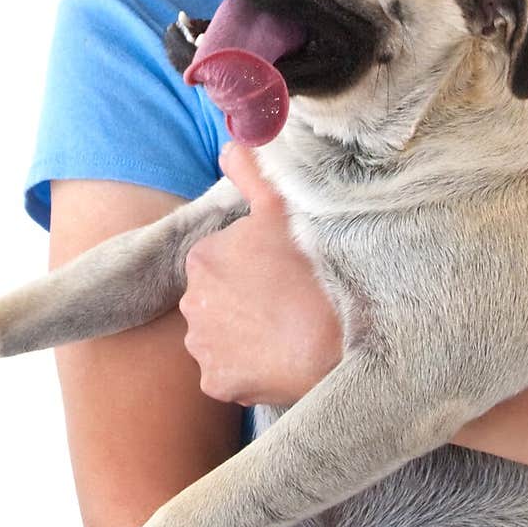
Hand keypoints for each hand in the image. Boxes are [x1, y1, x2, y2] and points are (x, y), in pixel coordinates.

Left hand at [178, 143, 343, 407]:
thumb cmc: (311, 271)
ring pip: (221, 334)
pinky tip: (276, 357)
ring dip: (244, 332)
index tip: (282, 269)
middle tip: (287, 298)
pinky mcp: (216, 382)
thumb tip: (229, 143)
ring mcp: (202, 345)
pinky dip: (248, 367)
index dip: (254, 261)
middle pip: (218, 295)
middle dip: (244, 296)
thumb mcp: (282, 207)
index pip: (223, 256)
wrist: (336, 344)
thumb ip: (251, 171)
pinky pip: (228, 371)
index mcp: (202, 257)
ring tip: (285, 329)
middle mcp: (190, 301)